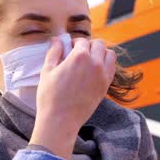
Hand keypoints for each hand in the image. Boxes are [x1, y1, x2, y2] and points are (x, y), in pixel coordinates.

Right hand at [29, 37, 115, 159]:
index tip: (69, 49)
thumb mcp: (47, 70)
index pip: (82, 41)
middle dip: (88, 45)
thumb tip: (57, 40)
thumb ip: (54, 52)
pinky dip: (106, 65)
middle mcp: (95, 63)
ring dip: (101, 53)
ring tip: (90, 60)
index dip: (74, 43)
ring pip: (109, 54)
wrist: (61, 120)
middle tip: (79, 53)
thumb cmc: (50, 96)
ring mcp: (102, 75)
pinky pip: (112, 68)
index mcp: (79, 56)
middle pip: (98, 44)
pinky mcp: (105, 86)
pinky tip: (95, 70)